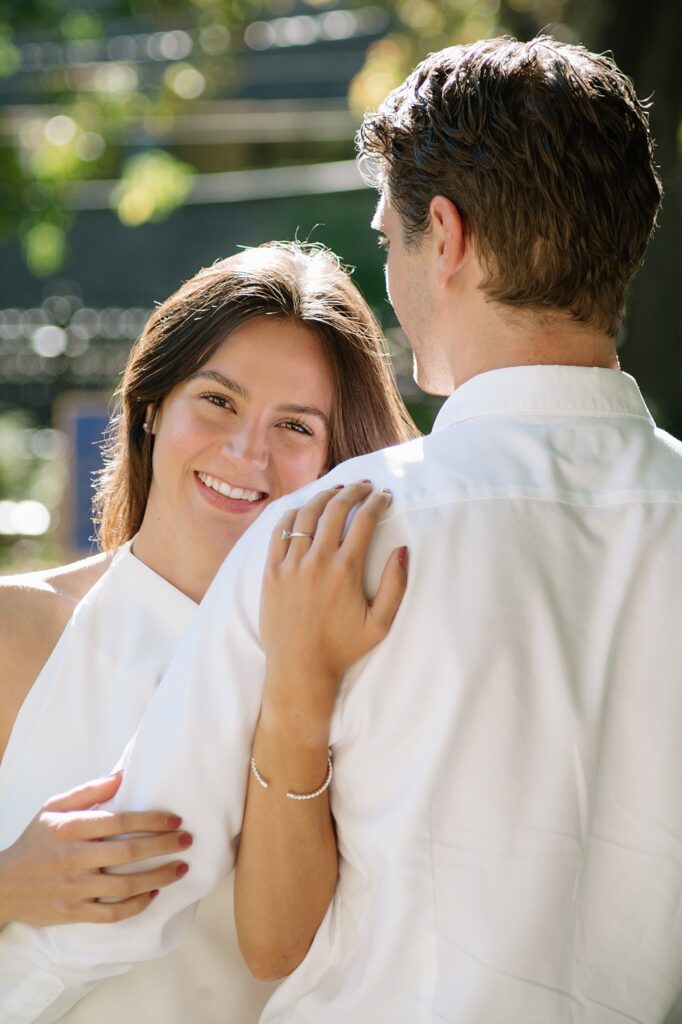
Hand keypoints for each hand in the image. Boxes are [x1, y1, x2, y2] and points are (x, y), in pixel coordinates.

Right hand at [0, 772, 191, 925]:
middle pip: (128, 852)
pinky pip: (111, 914)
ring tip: (180, 868)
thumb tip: (122, 774)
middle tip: (187, 841)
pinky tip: (153, 893)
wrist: (4, 884)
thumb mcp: (54, 807)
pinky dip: (136, 905)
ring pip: (124, 885)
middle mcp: (73, 858)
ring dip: (158, 877)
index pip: (119, 821)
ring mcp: (73, 888)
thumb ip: (88, 791)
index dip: (151, 819)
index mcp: (70, 829)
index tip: (175, 819)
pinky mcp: (73, 913)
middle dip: (163, 846)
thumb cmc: (36, 841)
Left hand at [259, 482, 407, 738]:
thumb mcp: (380, 624)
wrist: (299, 669)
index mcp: (346, 571)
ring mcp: (290, 565)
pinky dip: (294, 513)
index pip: (364, 521)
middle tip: (363, 486)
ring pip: (306, 514)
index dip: (377, 502)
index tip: (384, 496)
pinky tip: (305, 508)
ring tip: (336, 490)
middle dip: (353, 491)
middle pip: (335, 509)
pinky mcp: (270, 571)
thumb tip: (402, 549)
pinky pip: (280, 531)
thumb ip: (395, 585)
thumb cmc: (343, 649)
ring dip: (323, 496)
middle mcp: (316, 562)